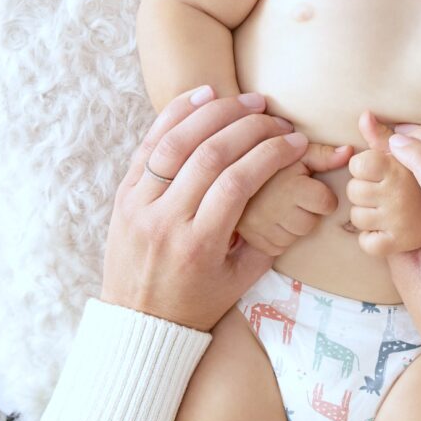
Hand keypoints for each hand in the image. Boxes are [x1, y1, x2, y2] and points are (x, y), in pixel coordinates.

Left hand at [100, 88, 312, 331]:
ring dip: (214, 113)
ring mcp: (138, 205)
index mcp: (197, 245)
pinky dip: (174, 115)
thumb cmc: (197, 304)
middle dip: (249, 127)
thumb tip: (296, 190)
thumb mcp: (240, 280)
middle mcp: (164, 221)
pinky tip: (202, 96)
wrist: (138, 324)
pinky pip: (148, 145)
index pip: (237, 182)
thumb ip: (266, 237)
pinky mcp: (123, 195)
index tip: (296, 142)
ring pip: (175, 142)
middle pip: (209, 155)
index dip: (270, 154)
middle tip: (276, 116)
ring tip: (246, 100)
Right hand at [237, 137, 352, 257]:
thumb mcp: (296, 153)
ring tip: (279, 206)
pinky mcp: (251, 240)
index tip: (307, 187)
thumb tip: (350, 152)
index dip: (322, 196)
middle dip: (306, 212)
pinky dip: (278, 236)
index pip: (327, 204)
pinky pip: (278, 247)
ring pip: (294, 237)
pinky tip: (270, 219)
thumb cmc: (270, 162)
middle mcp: (273, 209)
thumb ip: (324, 154)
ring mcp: (260, 227)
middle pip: (311, 223)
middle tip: (291, 197)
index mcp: (289, 186)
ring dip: (292, 225)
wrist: (228, 174)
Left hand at [346, 111, 420, 256]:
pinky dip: (373, 240)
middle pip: (354, 190)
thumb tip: (364, 114)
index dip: (367, 168)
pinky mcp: (399, 245)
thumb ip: (383, 136)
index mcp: (402, 167)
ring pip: (357, 217)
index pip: (358, 164)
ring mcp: (399, 221)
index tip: (386, 172)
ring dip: (370, 217)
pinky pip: (367, 243)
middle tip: (393, 194)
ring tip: (394, 212)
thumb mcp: (408, 155)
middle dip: (367, 192)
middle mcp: (400, 194)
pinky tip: (391, 232)